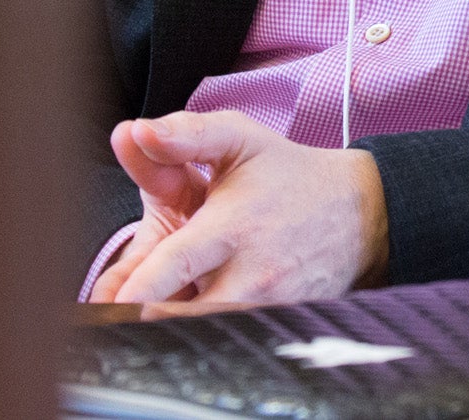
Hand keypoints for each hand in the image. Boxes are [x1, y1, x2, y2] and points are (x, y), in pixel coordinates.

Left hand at [90, 109, 388, 307]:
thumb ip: (185, 135)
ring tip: (143, 313)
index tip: (108, 302)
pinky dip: (204, 329)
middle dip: (142, 317)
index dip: (136, 289)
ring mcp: (264, 306)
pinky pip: (228, 337)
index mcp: (231, 227)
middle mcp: (249, 274)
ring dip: (172, 323)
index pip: (173, 267)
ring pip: (203, 331)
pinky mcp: (275, 324)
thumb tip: (134, 132)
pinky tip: (187, 313)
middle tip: (110, 316)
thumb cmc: (288, 175)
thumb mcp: (239, 138)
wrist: (360, 213)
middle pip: (182, 316)